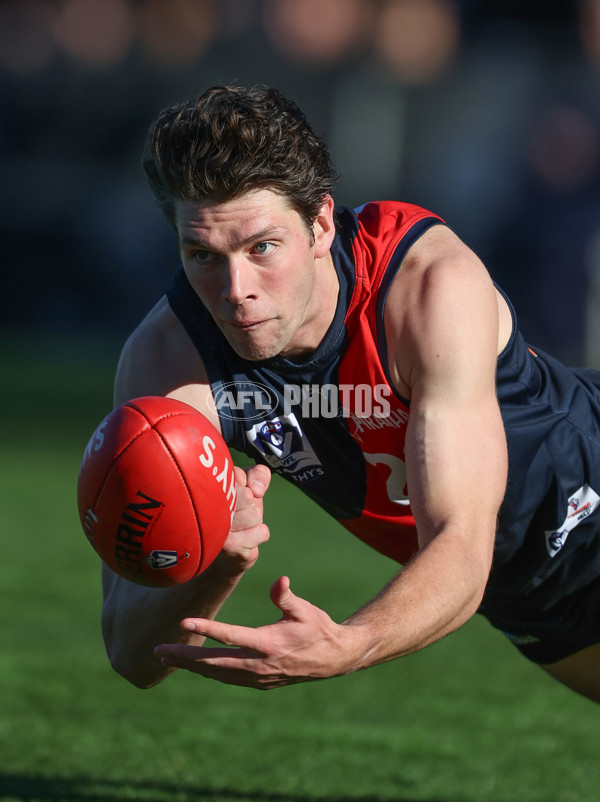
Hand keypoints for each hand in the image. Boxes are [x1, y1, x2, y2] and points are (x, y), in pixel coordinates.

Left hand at [154, 576, 356, 688]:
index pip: (231, 637)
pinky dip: (207, 672)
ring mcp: (258, 678)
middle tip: (159, 651)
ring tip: (167, 658)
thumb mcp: (305, 610)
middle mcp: (259, 665)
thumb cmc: (317, 628)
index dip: (207, 629)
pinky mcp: (258, 683)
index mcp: (268, 644)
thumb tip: (279, 580)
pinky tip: (193, 666)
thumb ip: (287, 598)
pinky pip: (226, 678)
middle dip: (185, 657)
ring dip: (191, 666)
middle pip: (214, 662)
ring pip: (217, 674)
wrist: (333, 659)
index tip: (184, 622)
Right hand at [216, 464, 270, 574]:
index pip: (238, 475)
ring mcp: (218, 528)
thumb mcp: (250, 488)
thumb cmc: (239, 514)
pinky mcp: (230, 547)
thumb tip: (256, 489)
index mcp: (210, 488)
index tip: (237, 491)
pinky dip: (258, 535)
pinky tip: (245, 538)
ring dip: (254, 522)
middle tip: (238, 512)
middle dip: (250, 504)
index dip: (246, 483)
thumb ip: (259, 475)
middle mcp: (208, 506)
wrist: (226, 554)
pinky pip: (262, 532)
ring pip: (254, 516)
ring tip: (240, 526)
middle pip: (246, 496)